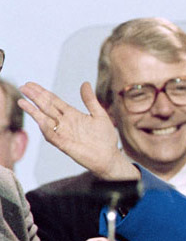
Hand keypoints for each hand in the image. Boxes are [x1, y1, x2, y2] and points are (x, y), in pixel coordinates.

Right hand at [17, 82, 137, 180]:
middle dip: (35, 97)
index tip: (31, 84)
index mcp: (72, 114)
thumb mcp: (99, 115)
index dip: (43, 92)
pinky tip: (40, 120)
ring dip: (34, 112)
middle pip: (47, 107)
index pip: (54, 101)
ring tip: (22, 101)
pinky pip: (52, 136)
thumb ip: (90, 100)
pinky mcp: (65, 144)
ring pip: (45, 120)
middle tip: (23, 87)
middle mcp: (65, 122)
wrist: (110, 157)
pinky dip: (46, 128)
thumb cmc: (105, 137)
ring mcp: (63, 133)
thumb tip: (84, 83)